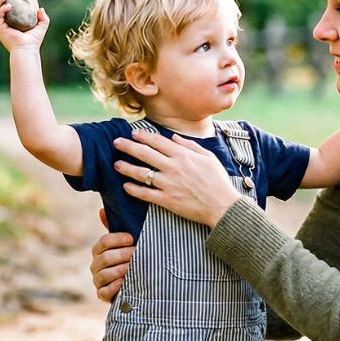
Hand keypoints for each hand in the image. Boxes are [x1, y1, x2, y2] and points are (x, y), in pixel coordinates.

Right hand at [0, 0, 48, 51]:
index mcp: (11, 28)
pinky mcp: (0, 30)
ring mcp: (1, 29)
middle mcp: (4, 28)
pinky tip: (8, 5)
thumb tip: (40, 8)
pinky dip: (1, 10)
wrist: (28, 49)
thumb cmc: (34, 41)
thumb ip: (43, 18)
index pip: (6, 15)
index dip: (5, 6)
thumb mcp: (41, 27)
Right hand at [90, 208, 133, 303]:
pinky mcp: (102, 295)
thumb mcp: (124, 242)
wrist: (134, 281)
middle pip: (106, 258)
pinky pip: (104, 292)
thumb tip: (101, 210)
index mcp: (99, 249)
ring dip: (122, 270)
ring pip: (106, 274)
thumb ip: (115, 227)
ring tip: (135, 267)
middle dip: (124, 254)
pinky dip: (114, 287)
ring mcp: (97, 280)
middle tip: (138, 253)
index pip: (104, 242)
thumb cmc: (129, 256)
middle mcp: (95, 264)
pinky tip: (124, 282)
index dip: (117, 239)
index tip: (132, 238)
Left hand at [112, 130, 240, 226]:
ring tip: (116, 164)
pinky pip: (145, 194)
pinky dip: (134, 190)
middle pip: (145, 153)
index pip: (158, 141)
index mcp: (183, 155)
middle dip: (128, 146)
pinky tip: (126, 186)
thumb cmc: (218, 181)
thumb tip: (174, 137)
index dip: (144, 136)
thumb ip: (190, 146)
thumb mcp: (208, 158)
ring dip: (126, 167)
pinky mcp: (166, 200)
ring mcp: (168, 184)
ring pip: (141, 173)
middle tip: (116, 143)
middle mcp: (173, 167)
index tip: (134, 134)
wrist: (223, 206)